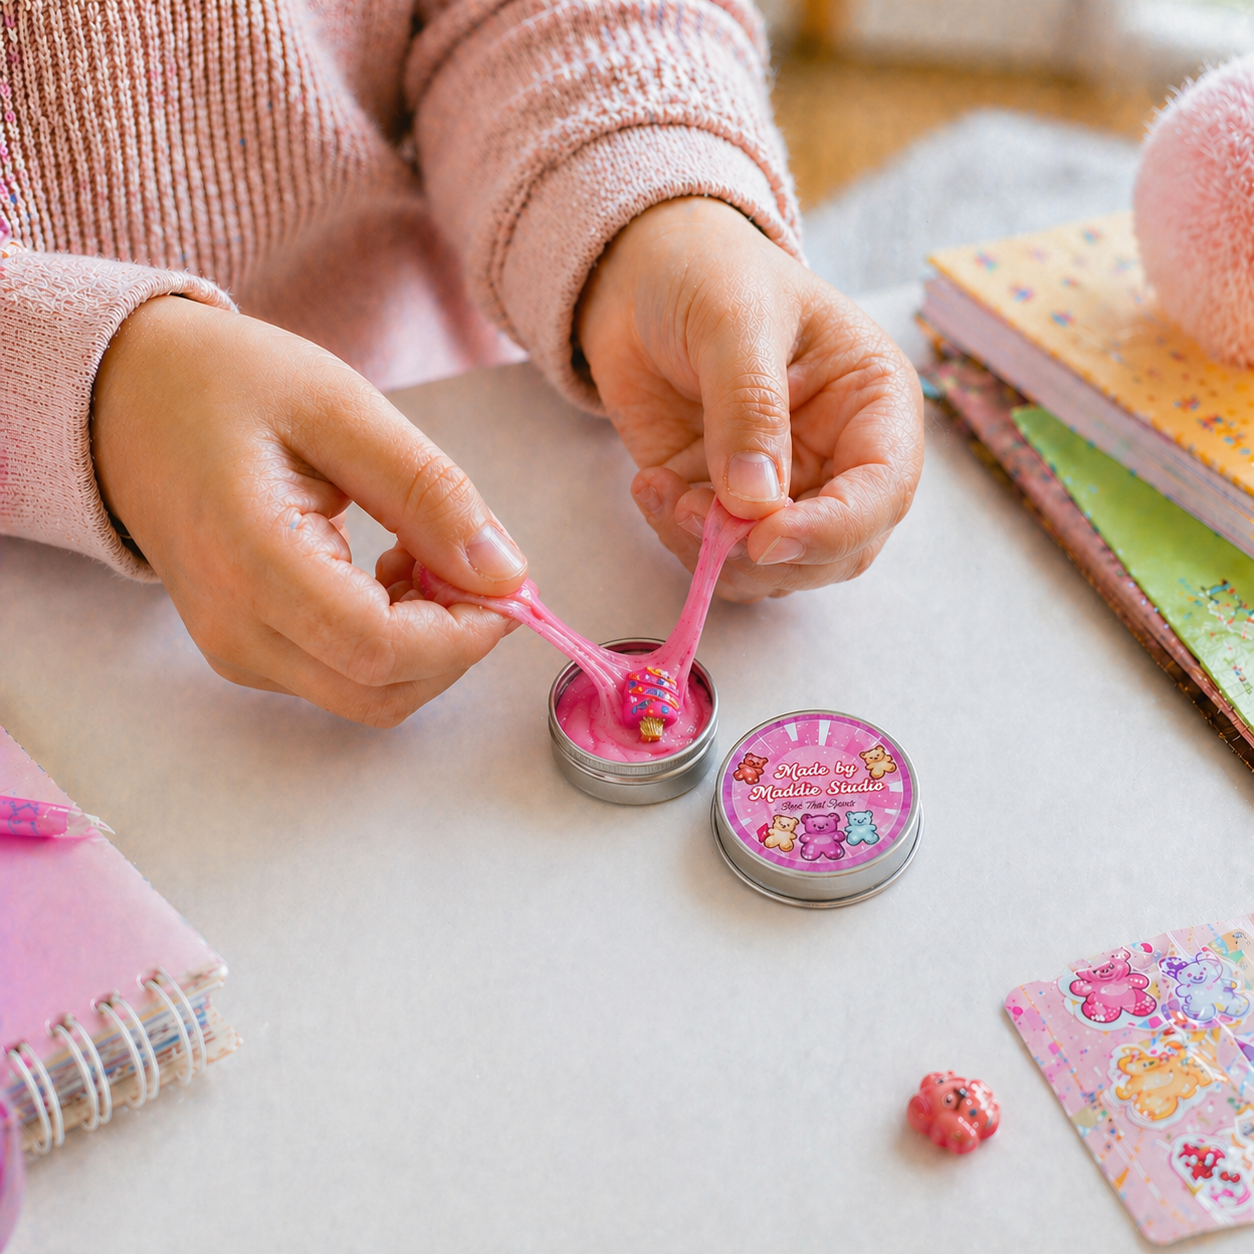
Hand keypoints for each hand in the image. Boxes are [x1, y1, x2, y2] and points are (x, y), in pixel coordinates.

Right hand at [92, 296, 527, 725]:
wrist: (128, 403)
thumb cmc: (226, 388)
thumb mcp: (341, 408)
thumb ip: (428, 493)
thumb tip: (506, 574)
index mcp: (250, 562)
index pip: (380, 649)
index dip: (464, 632)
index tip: (505, 583)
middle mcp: (235, 630)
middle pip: (382, 691)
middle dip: (455, 642)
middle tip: (472, 562)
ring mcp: (236, 651)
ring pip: (370, 695)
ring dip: (427, 642)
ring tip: (419, 551)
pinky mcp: (248, 654)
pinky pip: (345, 677)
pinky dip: (395, 641)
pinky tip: (388, 571)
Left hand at [577, 197, 923, 601]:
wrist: (640, 275)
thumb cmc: (709, 273)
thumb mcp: (735, 319)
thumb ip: (749, 408)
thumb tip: (756, 502)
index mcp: (874, 403)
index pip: (883, 491)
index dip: (832, 529)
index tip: (766, 537)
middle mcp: (839, 458)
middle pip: (834, 552)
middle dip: (764, 554)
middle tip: (696, 517)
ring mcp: (782, 488)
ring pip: (772, 569)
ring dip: (713, 553)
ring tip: (663, 491)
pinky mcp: (723, 505)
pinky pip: (715, 557)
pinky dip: (678, 540)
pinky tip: (651, 486)